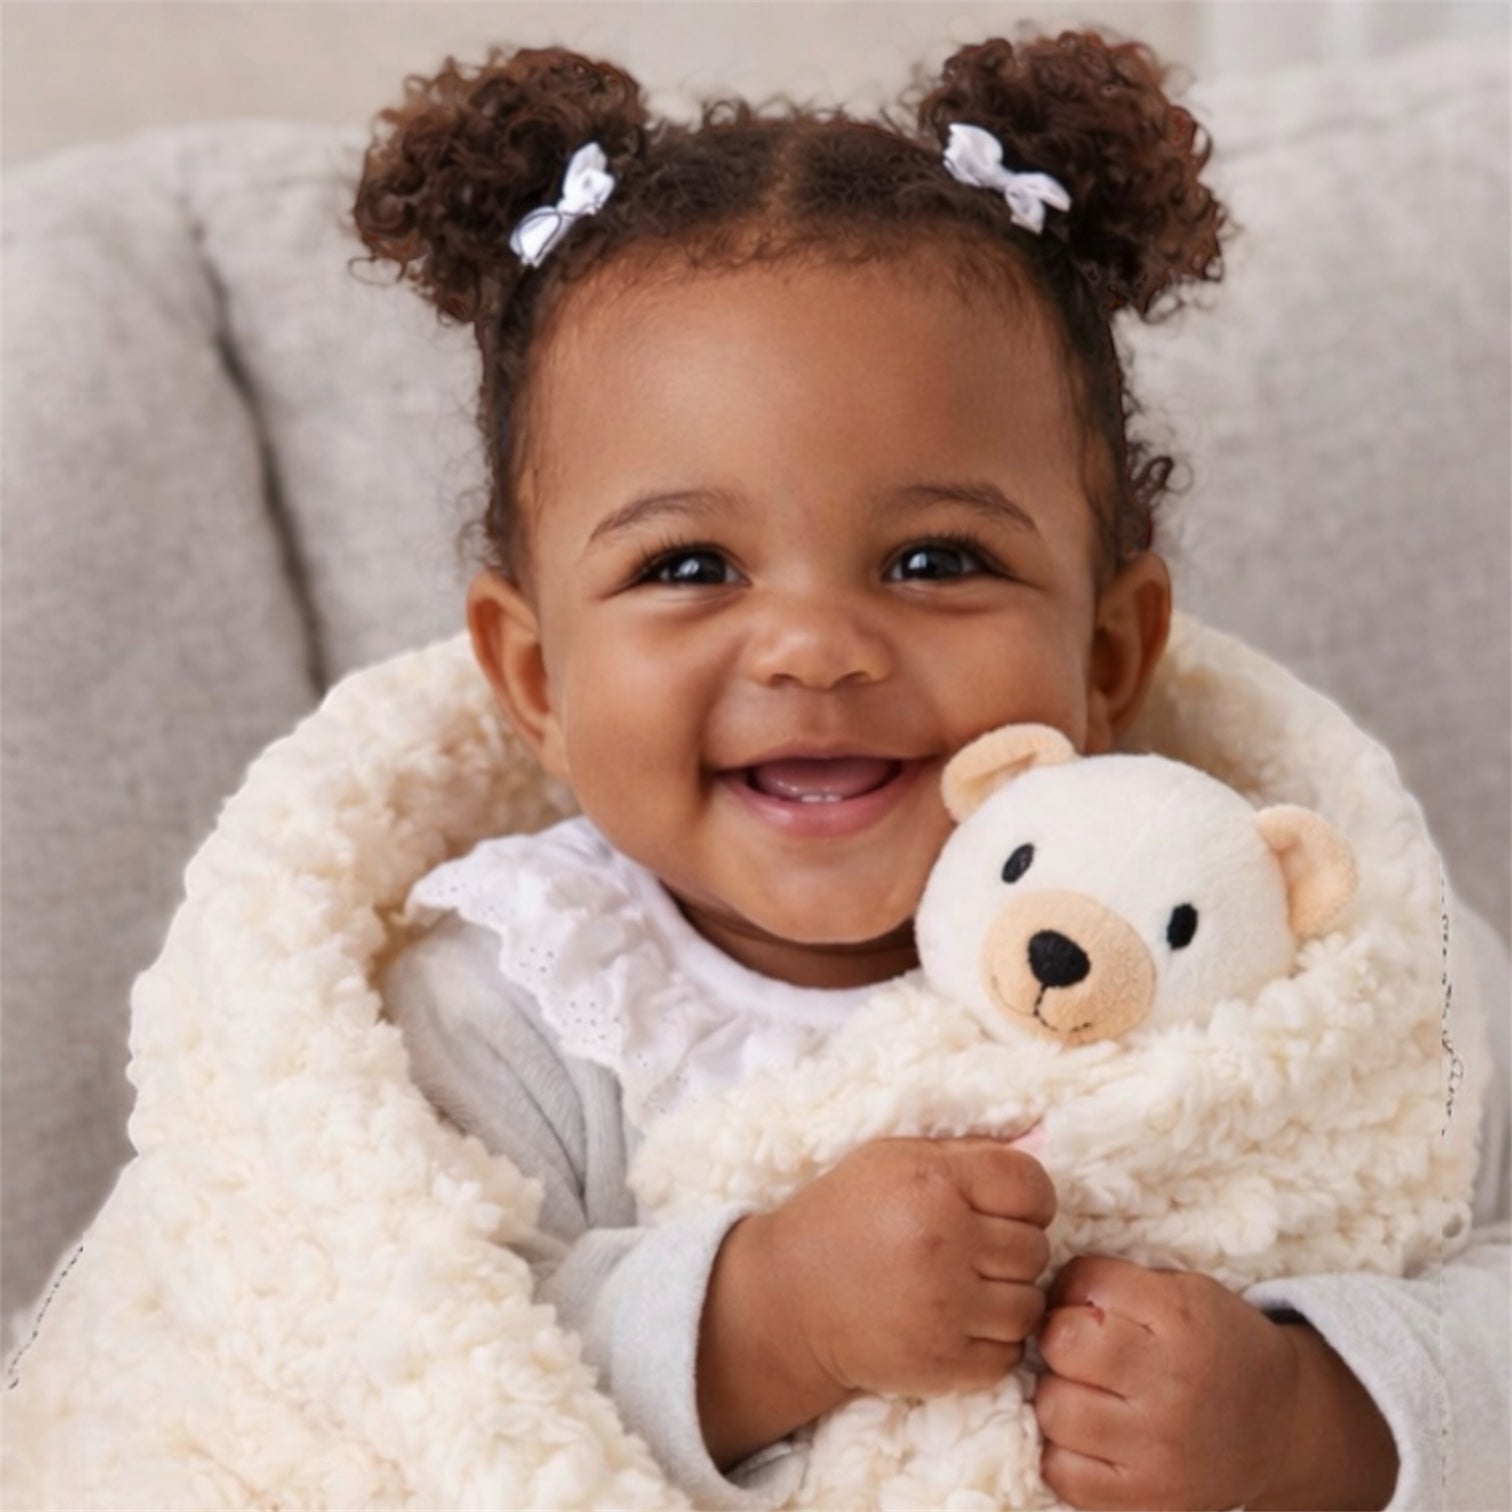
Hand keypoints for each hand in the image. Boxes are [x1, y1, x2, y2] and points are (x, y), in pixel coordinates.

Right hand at [696, 1135, 1054, 1466]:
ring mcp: (944, 1308)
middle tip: (972, 1250)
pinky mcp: (941, 1362)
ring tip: (966, 1288)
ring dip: (1007, 1298)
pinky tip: (958, 1323)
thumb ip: (967, 1152)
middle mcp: (943, 1242)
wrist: (788, 1297)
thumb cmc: (845, 1216)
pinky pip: (1009, 1354)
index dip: (1028, 1198)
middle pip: (1035, 1248)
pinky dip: (993, 1342)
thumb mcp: (894, 1158)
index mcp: (934, 1183)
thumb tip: (1041, 1140)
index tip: (1004, 1209)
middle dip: (1012, 1248)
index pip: (1032, 1185)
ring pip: (1029, 1305)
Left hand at [1034, 1255, 1397, 1510]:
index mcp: (1181, 1318)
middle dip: (1061, 1339)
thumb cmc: (1216, 1345)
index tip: (1090, 1305)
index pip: (1084, 1282)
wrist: (1282, 1427)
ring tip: (1087, 1393)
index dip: (1074, 1288)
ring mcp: (1160, 1450)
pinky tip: (1091, 1437)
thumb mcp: (1182, 1291)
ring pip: (1054, 1408)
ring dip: (1058, 1395)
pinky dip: (1063, 1452)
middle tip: (1082, 1350)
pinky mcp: (1149, 1500)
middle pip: (1061, 1342)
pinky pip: (1062, 1472)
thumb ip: (1115, 1284)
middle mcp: (1172, 1383)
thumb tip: (1041, 1293)